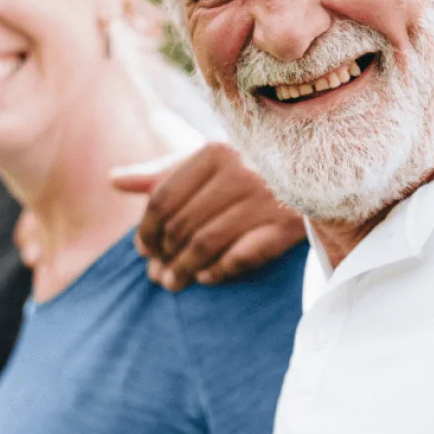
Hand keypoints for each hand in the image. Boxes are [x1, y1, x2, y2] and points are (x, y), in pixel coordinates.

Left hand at [111, 142, 306, 290]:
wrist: (320, 171)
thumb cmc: (253, 164)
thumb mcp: (209, 160)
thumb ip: (162, 172)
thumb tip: (113, 181)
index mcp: (215, 150)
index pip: (163, 200)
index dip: (146, 230)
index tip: (143, 249)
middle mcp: (240, 171)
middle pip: (181, 225)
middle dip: (164, 256)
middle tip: (157, 274)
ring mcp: (265, 198)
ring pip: (206, 244)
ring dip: (184, 270)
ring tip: (173, 283)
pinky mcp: (286, 225)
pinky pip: (241, 257)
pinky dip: (218, 271)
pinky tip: (206, 277)